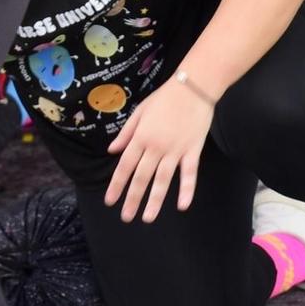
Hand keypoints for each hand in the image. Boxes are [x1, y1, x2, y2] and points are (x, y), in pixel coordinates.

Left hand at [105, 79, 212, 222]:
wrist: (193, 87)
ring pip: (163, 180)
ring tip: (148, 218)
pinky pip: (189, 174)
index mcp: (140, 137)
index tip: (110, 201)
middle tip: (126, 217)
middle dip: (132, 199)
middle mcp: (155, 147)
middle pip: (141, 178)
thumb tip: (112, 150)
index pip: (125, 166)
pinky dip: (187, 190)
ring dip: (155, 201)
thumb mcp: (140, 111)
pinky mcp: (193, 150)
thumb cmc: (165, 97)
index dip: (117, 185)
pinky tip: (183, 205)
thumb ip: (126, 133)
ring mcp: (175, 150)